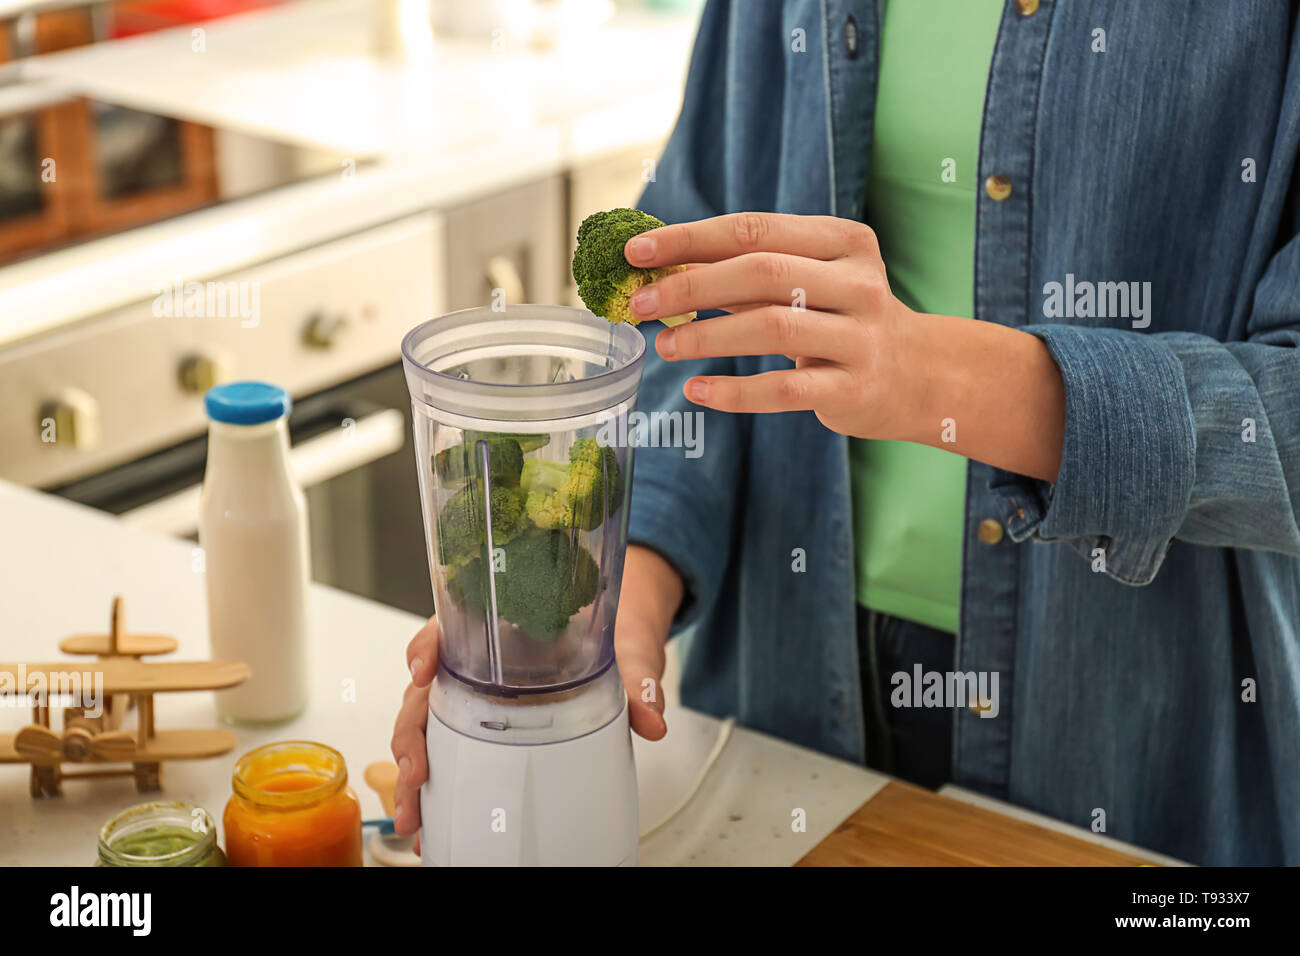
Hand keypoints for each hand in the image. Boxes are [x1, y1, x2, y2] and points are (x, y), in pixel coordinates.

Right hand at [389, 545, 681, 848]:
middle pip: (424, 690)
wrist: (623, 625)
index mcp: (497, 624)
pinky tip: (432, 818)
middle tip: (418, 772)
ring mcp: (475, 694)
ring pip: (426, 726)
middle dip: (412, 734)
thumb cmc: (612, 622)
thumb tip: (651, 717)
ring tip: (416, 813)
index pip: (446, 628)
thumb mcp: (627, 645)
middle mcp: (476, 660)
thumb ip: (637, 675)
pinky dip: (436, 785)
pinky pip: (448, 749)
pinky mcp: (485, 724)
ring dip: (414, 769)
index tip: (424, 670)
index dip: (426, 647)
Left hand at [625, 212, 916, 440]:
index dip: (690, 239)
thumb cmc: (842, 319)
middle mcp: (857, 283)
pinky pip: (784, 388)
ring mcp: (859, 337)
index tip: (637, 252)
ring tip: (663, 347)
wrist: (918, 375)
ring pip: (772, 327)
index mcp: (842, 241)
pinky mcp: (852, 388)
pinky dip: (735, 391)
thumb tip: (663, 268)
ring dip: (706, 336)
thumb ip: (744, 273)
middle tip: (641, 304)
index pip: (754, 229)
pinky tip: (697, 391)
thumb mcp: (806, 282)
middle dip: (691, 286)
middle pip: (761, 272)